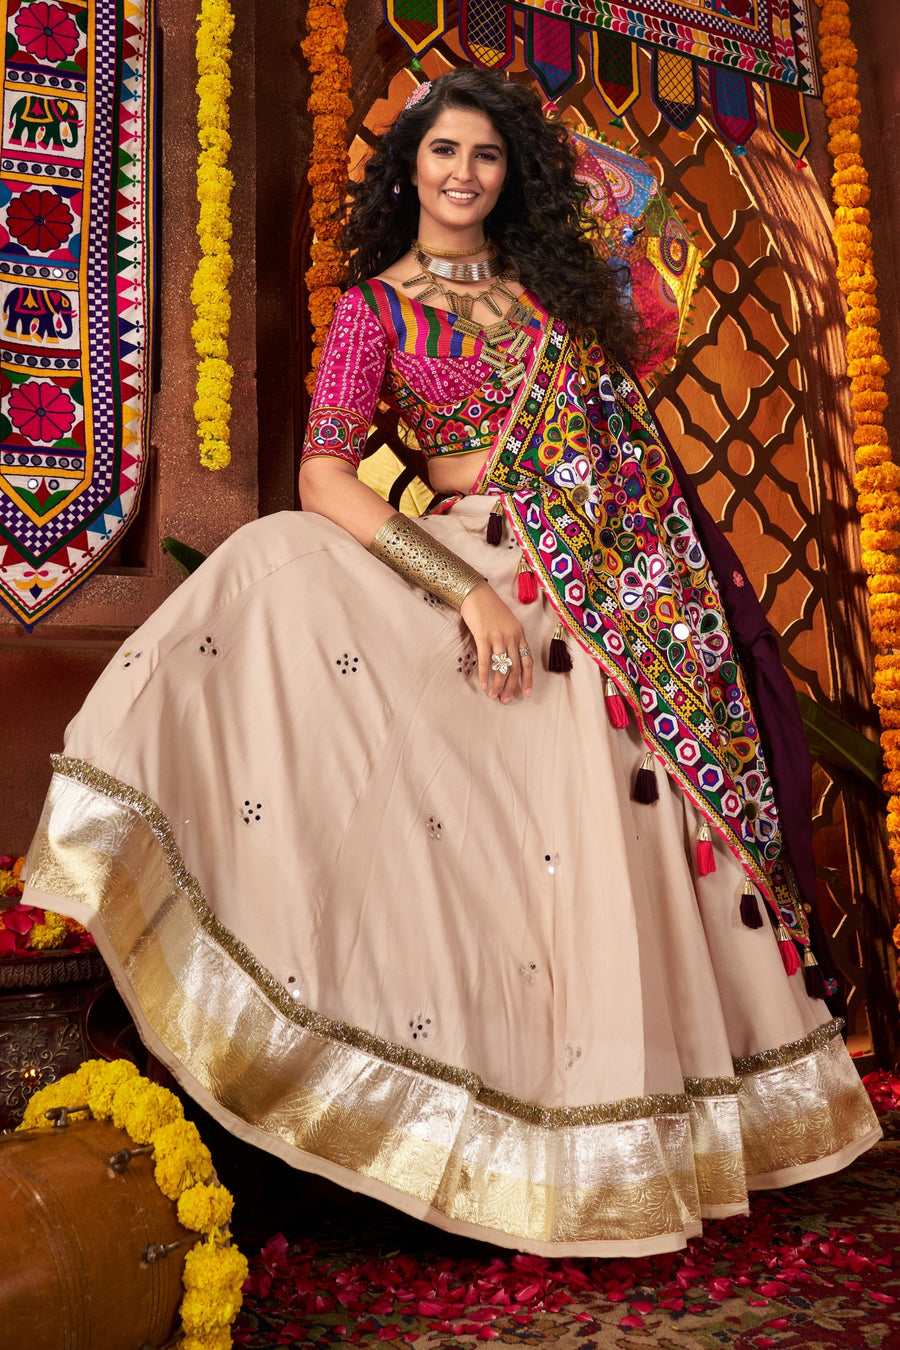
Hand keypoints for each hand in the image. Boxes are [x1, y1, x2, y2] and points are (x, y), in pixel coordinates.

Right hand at [460, 582, 533, 702]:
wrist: (476, 593)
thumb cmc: (489, 608)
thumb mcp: (506, 623)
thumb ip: (508, 640)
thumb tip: (505, 660)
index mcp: (520, 634)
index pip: (527, 661)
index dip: (527, 679)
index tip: (526, 693)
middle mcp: (512, 636)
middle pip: (515, 668)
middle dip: (511, 687)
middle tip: (506, 700)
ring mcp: (498, 637)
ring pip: (502, 667)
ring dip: (498, 685)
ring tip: (494, 697)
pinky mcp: (484, 636)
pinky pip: (486, 661)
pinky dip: (485, 675)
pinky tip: (484, 686)